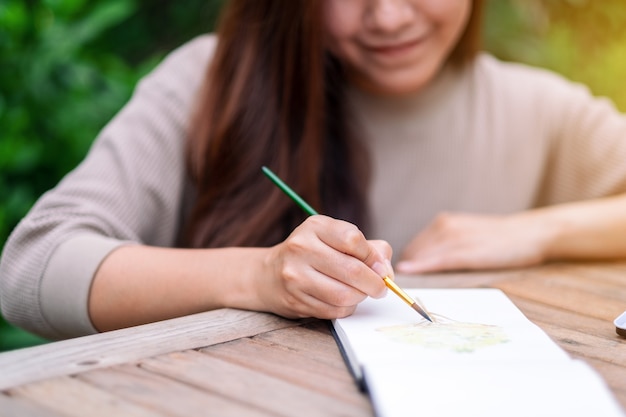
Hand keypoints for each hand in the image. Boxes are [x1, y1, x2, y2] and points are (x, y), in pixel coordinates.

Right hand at [260, 215, 390, 318]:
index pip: (353, 239)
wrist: (268, 275)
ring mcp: (295, 275)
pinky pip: (333, 310)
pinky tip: (342, 301)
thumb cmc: (312, 255)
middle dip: (375, 283)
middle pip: (353, 270)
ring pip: (344, 294)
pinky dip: (346, 308)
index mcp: (315, 227)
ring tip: (360, 293)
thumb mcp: (335, 239)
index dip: (373, 257)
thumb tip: (386, 270)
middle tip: (380, 288)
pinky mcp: (295, 300)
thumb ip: (369, 248)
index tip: (380, 267)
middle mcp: (301, 248)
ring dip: (360, 297)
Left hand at [396, 212, 549, 273]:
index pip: (415, 245)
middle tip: (395, 284)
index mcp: (444, 222)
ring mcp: (455, 236)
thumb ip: (445, 244)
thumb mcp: (466, 233)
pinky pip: (438, 260)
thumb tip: (422, 262)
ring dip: (411, 269)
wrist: (530, 233)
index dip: (405, 261)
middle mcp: (445, 226)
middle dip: (405, 266)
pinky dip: (421, 266)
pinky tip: (408, 272)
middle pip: (414, 250)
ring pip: (422, 255)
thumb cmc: (499, 238)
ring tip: (398, 285)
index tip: (397, 276)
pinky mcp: (467, 250)